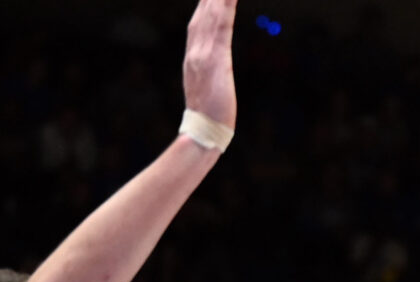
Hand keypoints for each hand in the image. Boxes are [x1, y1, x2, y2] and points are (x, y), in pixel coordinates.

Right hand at [180, 0, 238, 129]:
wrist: (204, 132)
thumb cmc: (211, 113)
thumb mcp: (209, 84)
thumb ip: (210, 67)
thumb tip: (216, 61)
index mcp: (193, 52)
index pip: (200, 18)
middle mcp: (195, 48)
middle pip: (204, 8)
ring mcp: (203, 52)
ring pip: (212, 12)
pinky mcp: (215, 59)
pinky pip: (222, 25)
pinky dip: (225, 6)